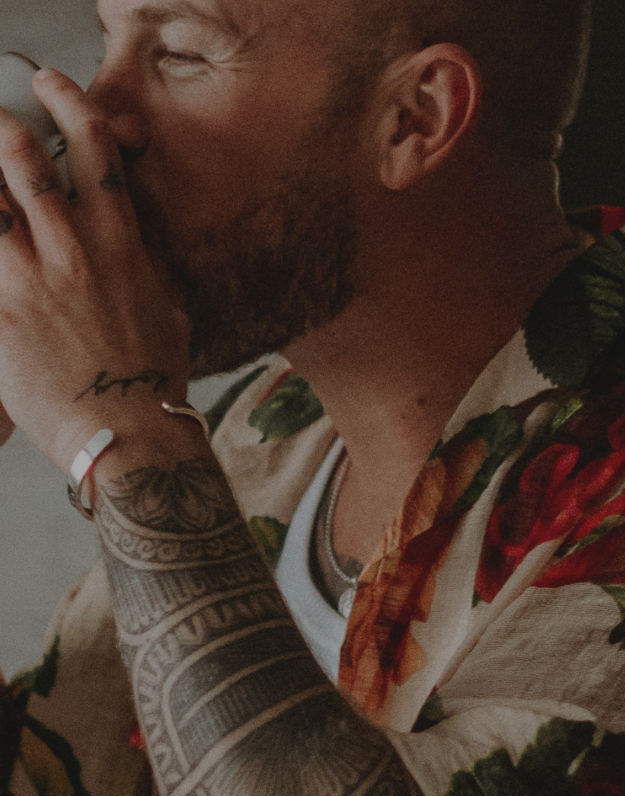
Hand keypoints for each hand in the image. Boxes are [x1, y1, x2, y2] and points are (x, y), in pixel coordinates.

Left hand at [0, 71, 189, 473]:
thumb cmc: (152, 385)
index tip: (52, 86)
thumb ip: (146, 268)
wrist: (131, 439)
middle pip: (21, 158)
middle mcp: (73, 252)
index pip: (94, 148)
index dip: (69, 103)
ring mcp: (30, 282)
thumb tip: (139, 249)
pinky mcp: (0, 317)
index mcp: (119, 244)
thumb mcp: (168, 311)